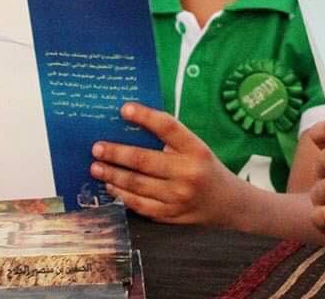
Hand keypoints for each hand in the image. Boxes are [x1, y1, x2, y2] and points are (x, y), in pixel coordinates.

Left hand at [91, 103, 244, 224]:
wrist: (228, 204)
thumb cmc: (206, 169)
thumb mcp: (197, 149)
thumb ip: (172, 140)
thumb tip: (130, 127)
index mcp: (197, 149)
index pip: (168, 127)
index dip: (145, 117)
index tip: (124, 109)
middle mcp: (188, 172)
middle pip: (144, 160)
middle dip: (115, 153)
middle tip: (97, 147)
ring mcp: (178, 196)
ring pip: (136, 184)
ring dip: (112, 175)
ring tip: (96, 167)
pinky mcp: (170, 215)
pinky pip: (139, 204)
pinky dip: (121, 194)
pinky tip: (111, 186)